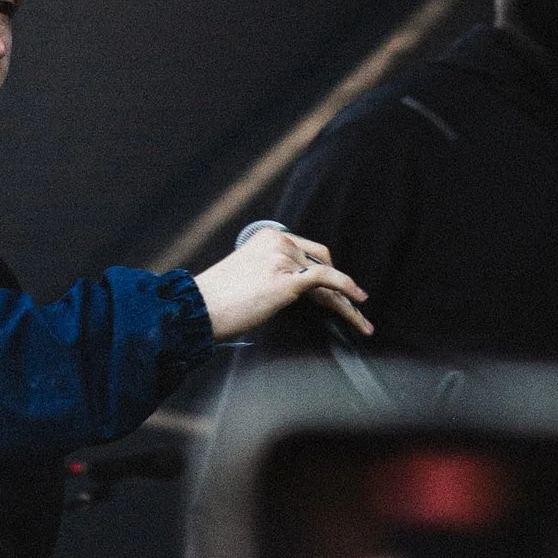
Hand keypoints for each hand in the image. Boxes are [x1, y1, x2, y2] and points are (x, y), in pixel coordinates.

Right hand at [191, 225, 370, 343]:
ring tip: (361, 321)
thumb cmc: (217, 301)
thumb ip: (272, 271)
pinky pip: (327, 280)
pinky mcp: (287, 279)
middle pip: (321, 261)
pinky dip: (347, 290)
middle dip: (338, 286)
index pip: (307, 250)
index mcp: (267, 236)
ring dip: (345, 301)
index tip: (338, 291)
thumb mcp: (247, 274)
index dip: (326, 271)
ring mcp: (283, 258)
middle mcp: (278, 241)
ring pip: (328, 277)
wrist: (196, 309)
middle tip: (352, 309)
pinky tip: (359, 303)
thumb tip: (299, 289)